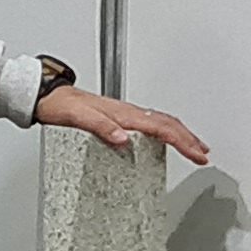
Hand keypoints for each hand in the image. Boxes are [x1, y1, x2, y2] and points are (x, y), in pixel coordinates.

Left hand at [37, 85, 210, 163]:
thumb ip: (100, 127)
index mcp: (123, 113)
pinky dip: (166, 130)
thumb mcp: (77, 118)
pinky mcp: (119, 116)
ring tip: (195, 147)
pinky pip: (150, 122)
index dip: (182, 141)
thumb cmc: (60, 105)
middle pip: (167, 123)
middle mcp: (127, 112)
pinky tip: (165, 138)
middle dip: (189, 139)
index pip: (161, 127)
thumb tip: (123, 139)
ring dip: (181, 134)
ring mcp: (124, 113)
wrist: (46, 95)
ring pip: (161, 121)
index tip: (197, 154)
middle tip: (204, 154)